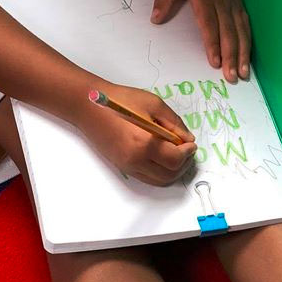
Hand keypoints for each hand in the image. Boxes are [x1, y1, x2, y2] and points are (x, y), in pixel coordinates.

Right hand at [75, 83, 196, 185]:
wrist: (90, 106)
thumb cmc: (121, 100)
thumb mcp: (154, 104)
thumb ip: (174, 123)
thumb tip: (187, 138)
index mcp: (145, 143)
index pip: (175, 159)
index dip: (188, 152)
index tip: (191, 144)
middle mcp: (136, 160)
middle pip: (169, 174)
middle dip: (183, 164)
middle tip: (187, 150)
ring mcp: (127, 166)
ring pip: (159, 181)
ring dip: (172, 171)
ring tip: (176, 155)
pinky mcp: (121, 166)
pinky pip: (147, 178)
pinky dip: (159, 172)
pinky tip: (161, 157)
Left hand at [151, 0, 250, 82]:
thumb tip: (156, 19)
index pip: (209, 24)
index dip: (213, 43)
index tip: (215, 62)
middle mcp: (222, 2)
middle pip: (228, 32)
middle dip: (231, 56)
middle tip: (231, 77)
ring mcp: (233, 4)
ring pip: (240, 31)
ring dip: (243, 53)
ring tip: (244, 73)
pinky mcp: (239, 4)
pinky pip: (246, 25)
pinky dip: (248, 42)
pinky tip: (248, 57)